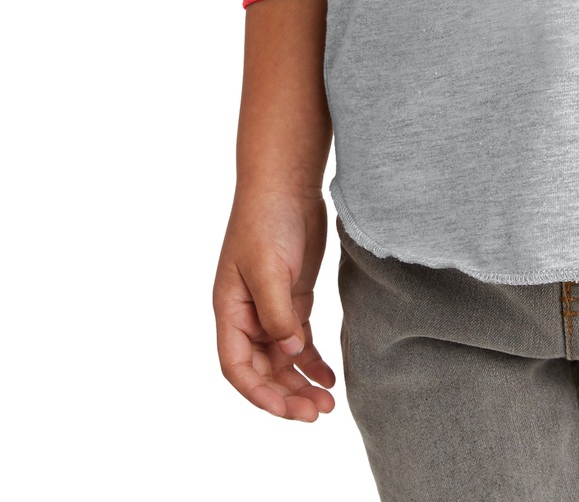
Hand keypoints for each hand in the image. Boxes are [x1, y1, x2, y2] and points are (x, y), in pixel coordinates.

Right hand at [214, 186, 337, 420]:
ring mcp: (271, 308)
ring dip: (301, 383)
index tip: (287, 409)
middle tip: (316, 414)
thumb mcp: (268, 267)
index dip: (259, 394)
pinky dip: (313, 361)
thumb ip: (278, 313)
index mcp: (229, 311)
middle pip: (262, 370)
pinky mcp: (294, 297)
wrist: (287, 183)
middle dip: (286, 395)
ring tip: (327, 405)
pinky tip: (329, 377)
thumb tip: (290, 354)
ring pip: (283, 360)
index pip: (237, 367)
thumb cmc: (267, 220)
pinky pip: (300, 341)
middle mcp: (247, 316)